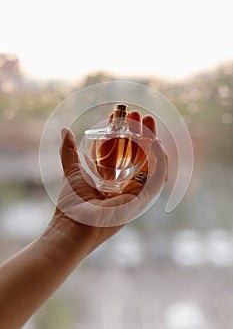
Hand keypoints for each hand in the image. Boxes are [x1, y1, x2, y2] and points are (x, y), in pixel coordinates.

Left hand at [53, 111, 167, 254]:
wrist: (73, 225)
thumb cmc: (71, 203)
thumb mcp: (72, 170)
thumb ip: (69, 151)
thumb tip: (64, 130)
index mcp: (113, 179)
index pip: (123, 151)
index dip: (124, 132)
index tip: (120, 116)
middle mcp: (126, 184)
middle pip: (139, 154)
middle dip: (141, 132)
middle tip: (138, 115)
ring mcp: (136, 191)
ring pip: (150, 162)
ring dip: (152, 140)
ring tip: (148, 121)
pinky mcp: (143, 199)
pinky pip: (158, 177)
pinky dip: (160, 160)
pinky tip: (155, 142)